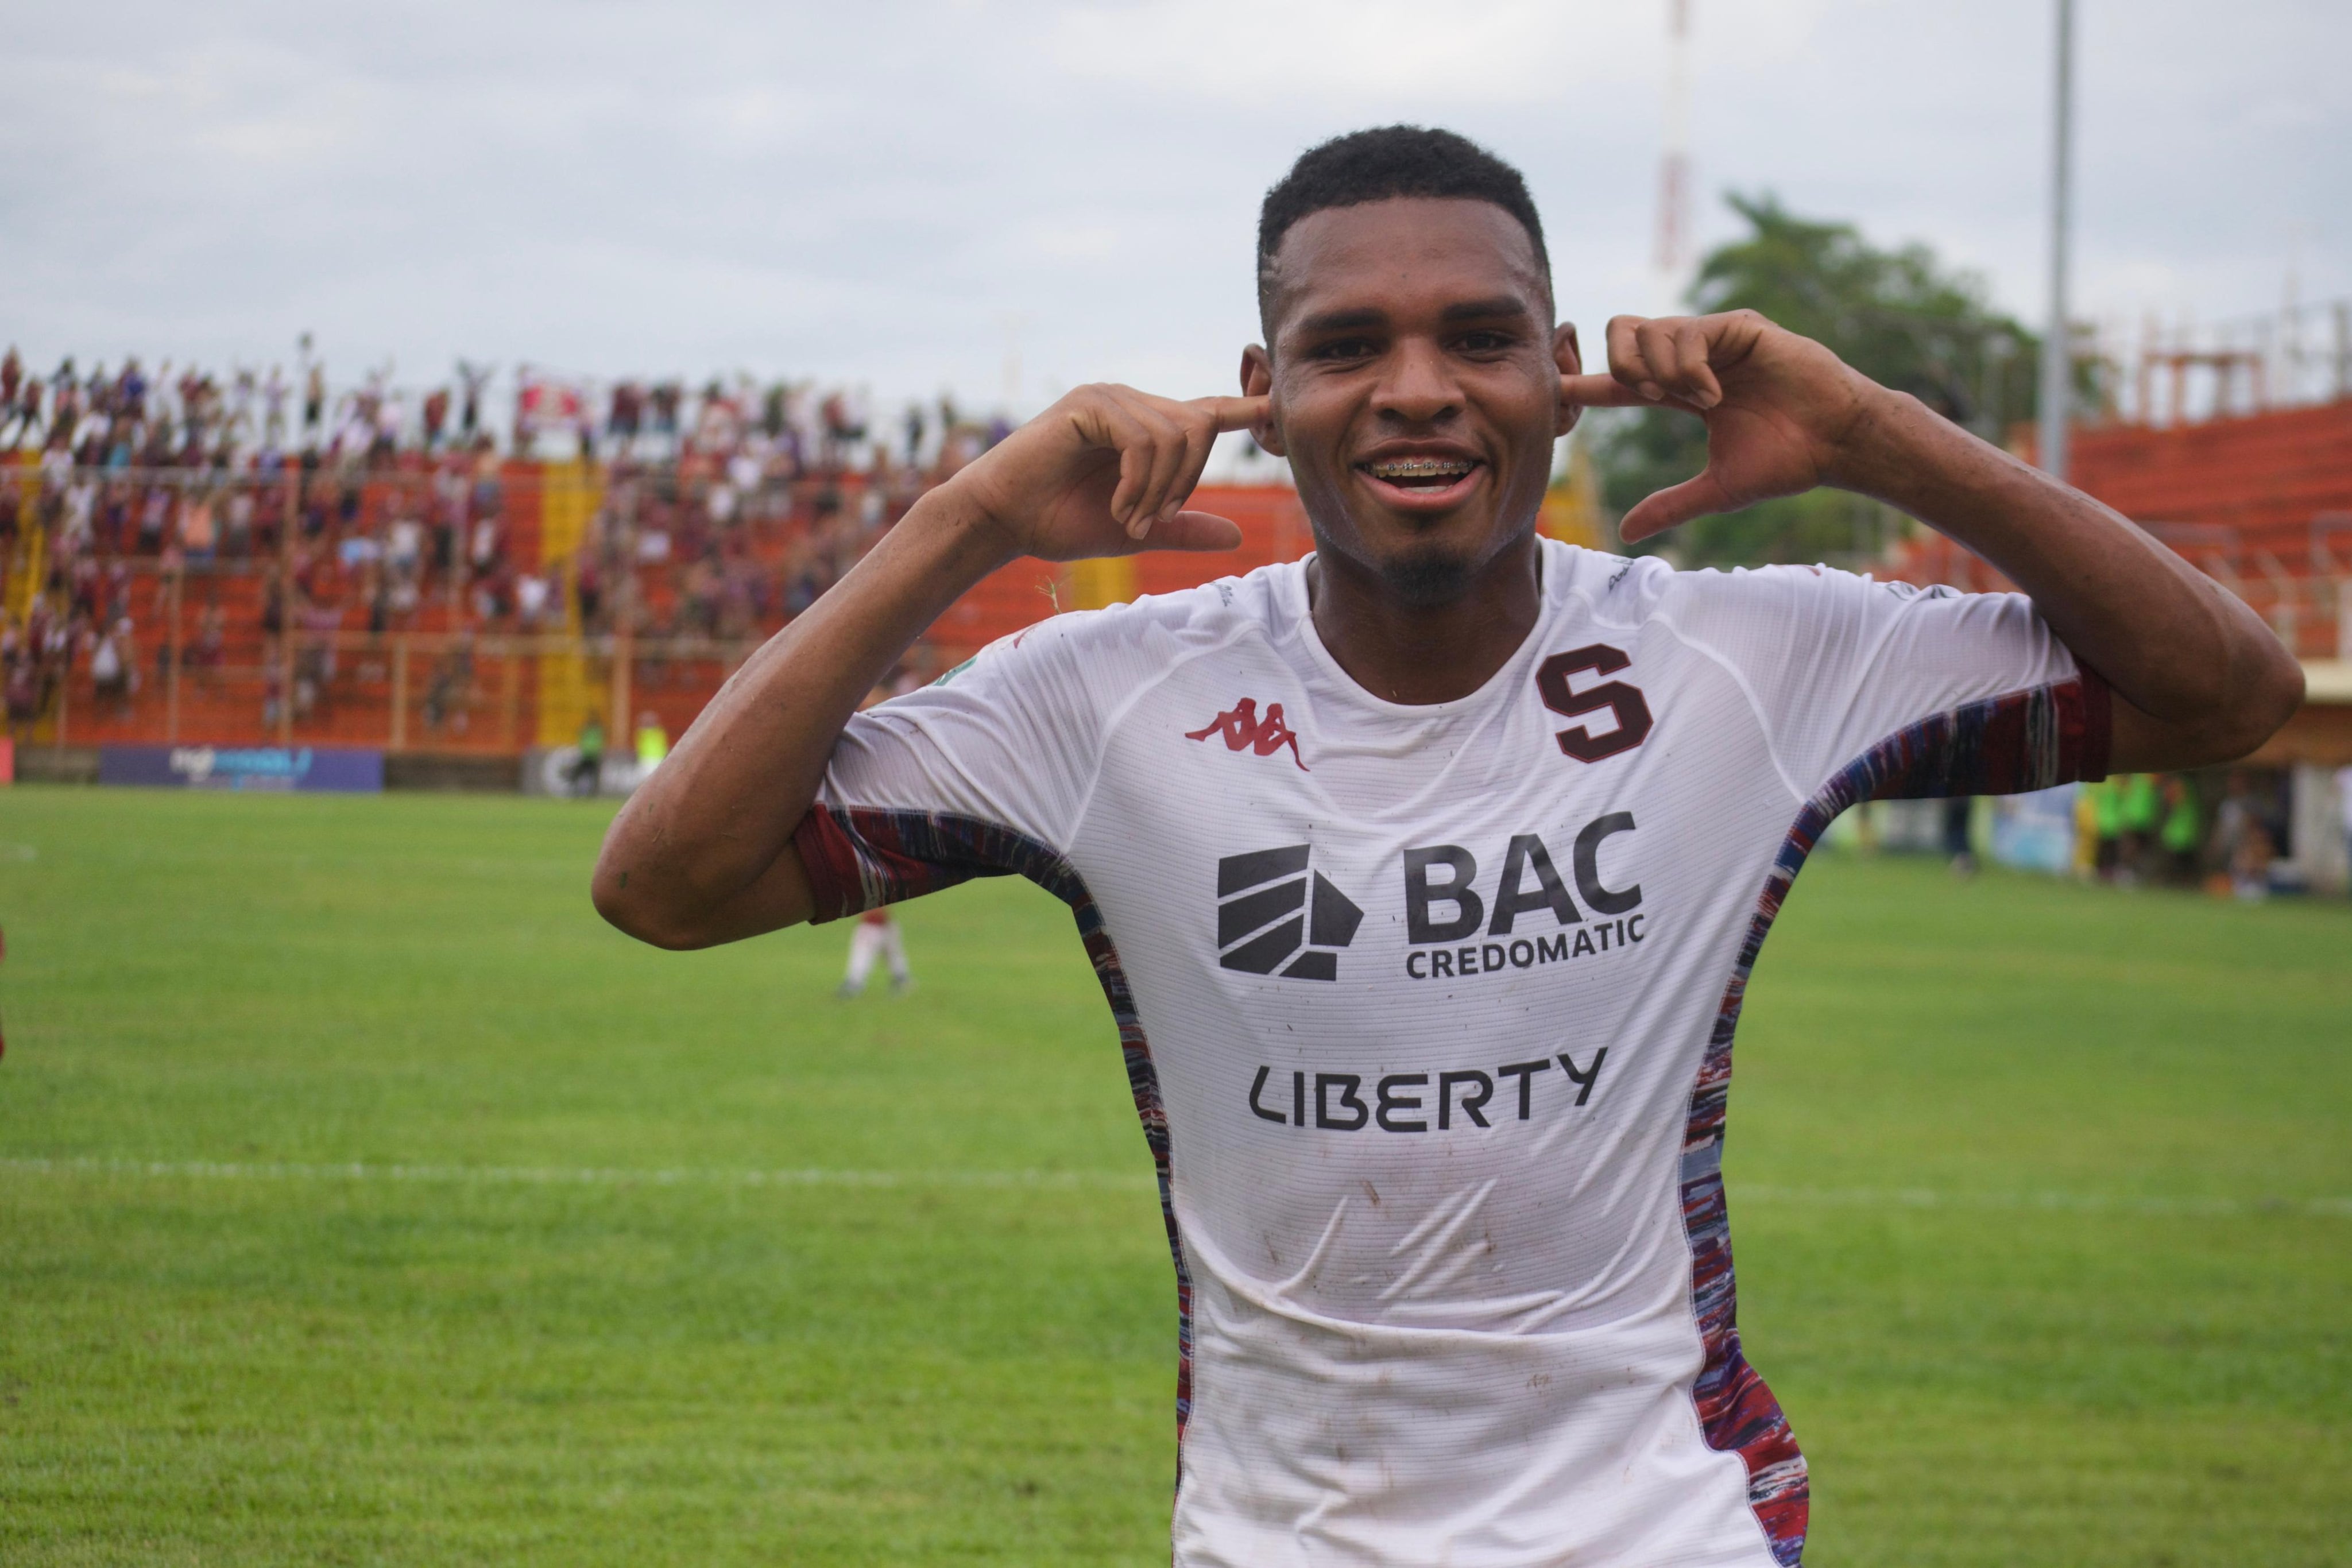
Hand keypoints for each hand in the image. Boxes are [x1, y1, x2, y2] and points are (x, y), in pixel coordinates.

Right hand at [935, 384, 1269, 561]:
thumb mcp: (1135, 530)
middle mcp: (1132, 402)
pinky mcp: (1090, 405)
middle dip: (1187, 482)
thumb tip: (1238, 534)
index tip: (1278, 407)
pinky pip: (1144, 439)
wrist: (1004, 522)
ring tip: (1130, 518)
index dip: (1244, 408)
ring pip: (1177, 435)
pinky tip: (1118, 506)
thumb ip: (1183, 528)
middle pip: (1200, 426)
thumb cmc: (1059, 522)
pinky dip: (1139, 482)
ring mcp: (1110, 397)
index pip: (1206, 411)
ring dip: (1161, 490)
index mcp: (1145, 426)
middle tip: (1153, 522)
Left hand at [1560, 310, 1880, 541]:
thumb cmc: (1787, 462)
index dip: (1588, 384)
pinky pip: (1687, 332)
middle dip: (1619, 367)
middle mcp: (1694, 358)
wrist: (1837, 444)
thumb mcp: (1717, 490)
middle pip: (1623, 335)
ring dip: (1658, 371)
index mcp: (1684, 390)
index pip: (1622, 382)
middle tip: (1647, 399)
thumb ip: (1670, 506)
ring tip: (1691, 401)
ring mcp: (1716, 338)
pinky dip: (1688, 367)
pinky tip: (1712, 395)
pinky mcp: (1739, 326)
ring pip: (1648, 330)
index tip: (1556, 391)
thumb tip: (1624, 533)